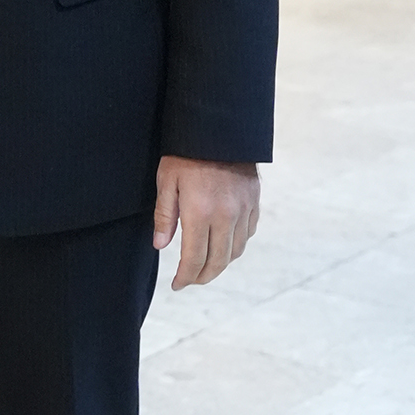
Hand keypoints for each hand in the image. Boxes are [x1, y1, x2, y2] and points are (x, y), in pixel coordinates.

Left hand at [153, 156, 258, 289]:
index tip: (177, 284)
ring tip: (205, 267)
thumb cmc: (186, 154)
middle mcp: (226, 216)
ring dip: (220, 264)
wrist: (218, 129)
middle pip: (218, 261)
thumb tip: (161, 246)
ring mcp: (243, 210)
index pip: (194, 259)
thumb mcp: (166, 182)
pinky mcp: (253, 202)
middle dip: (202, 277)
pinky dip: (235, 246)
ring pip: (236, 251)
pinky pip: (247, 234)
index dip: (185, 277)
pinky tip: (223, 245)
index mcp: (200, 213)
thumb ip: (164, 216)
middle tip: (190, 280)